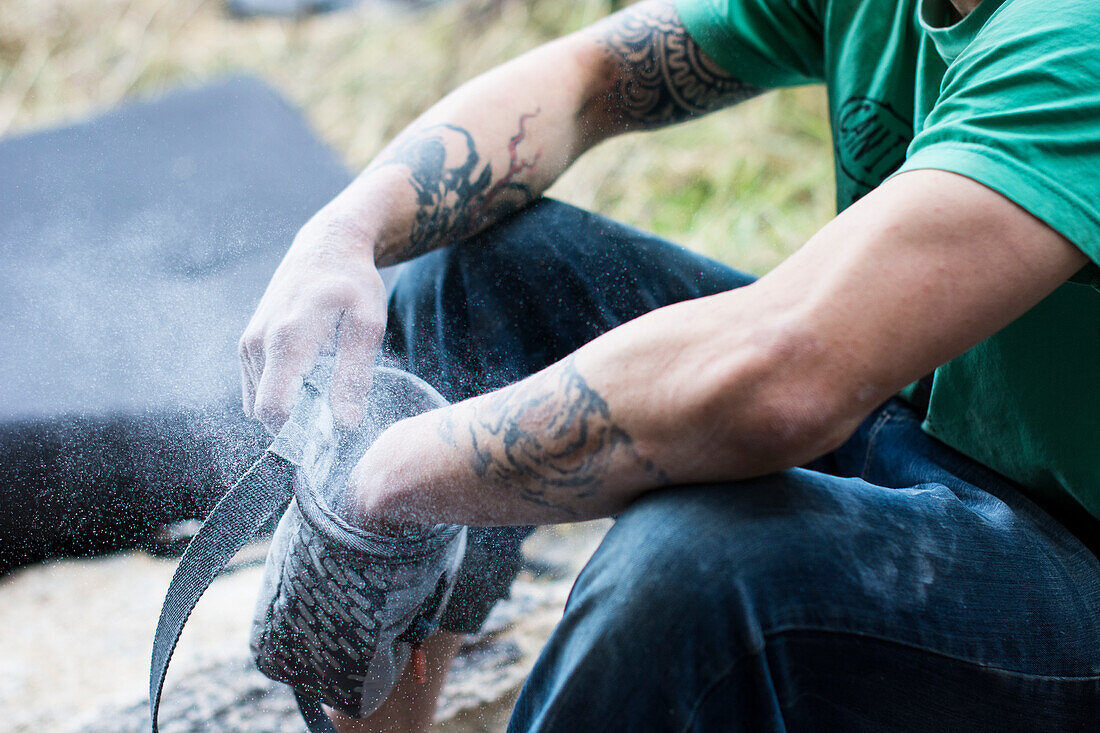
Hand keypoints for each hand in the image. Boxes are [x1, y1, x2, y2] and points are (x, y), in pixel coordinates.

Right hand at [239, 215, 386, 432]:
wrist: (326, 248)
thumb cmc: (353, 284)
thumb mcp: (367, 325)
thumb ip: (354, 376)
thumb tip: (345, 426)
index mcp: (288, 339)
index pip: (273, 409)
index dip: (299, 432)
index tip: (329, 432)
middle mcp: (257, 344)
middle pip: (265, 413)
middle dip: (297, 424)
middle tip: (335, 407)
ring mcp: (247, 345)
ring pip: (259, 403)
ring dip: (290, 407)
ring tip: (325, 384)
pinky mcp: (246, 346)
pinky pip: (257, 389)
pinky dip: (281, 393)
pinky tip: (309, 375)